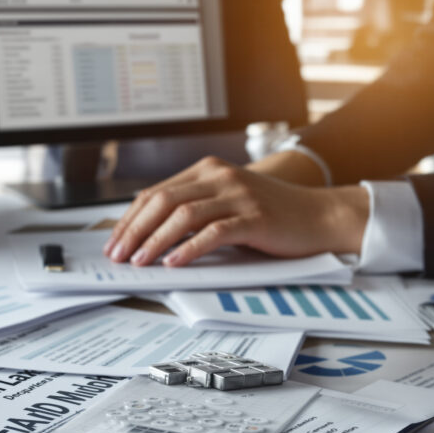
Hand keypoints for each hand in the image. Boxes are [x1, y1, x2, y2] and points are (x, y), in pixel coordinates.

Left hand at [103, 156, 368, 266]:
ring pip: (183, 215)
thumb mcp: (225, 202)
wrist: (319, 216)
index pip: (154, 193)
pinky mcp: (254, 217)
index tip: (114, 242)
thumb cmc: (270, 215)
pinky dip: (189, 248)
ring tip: (139, 261)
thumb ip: (193, 208)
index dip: (130, 219)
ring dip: (155, 240)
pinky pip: (214, 232)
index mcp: (206, 170)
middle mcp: (219, 176)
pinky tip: (174, 262)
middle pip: (162, 201)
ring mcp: (238, 195)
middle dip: (134, 230)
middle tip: (118, 255)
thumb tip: (147, 233)